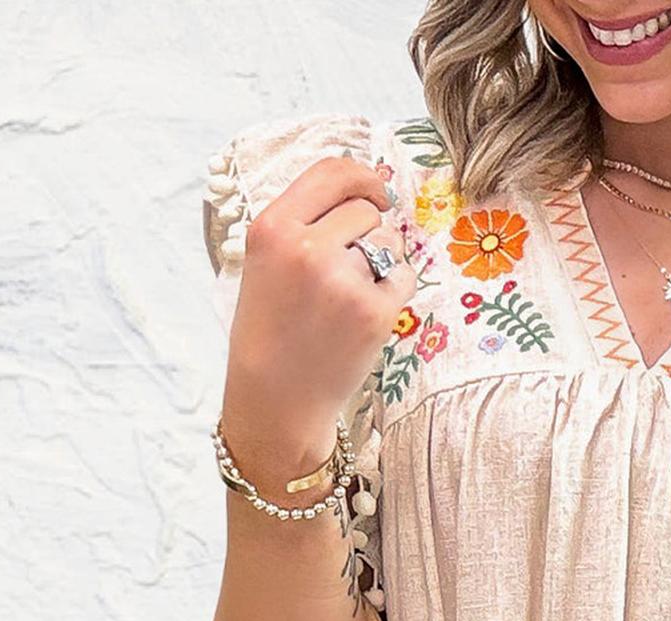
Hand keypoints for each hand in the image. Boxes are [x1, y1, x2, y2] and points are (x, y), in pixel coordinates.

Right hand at [221, 153, 417, 478]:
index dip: (362, 177)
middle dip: (366, 233)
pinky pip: (404, 277)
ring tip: (348, 298)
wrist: (276, 398)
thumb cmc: (271, 330)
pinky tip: (364, 316)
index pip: (332, 172)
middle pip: (365, 209)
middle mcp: (306, 248)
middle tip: (348, 270)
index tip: (375, 192)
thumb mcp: (266, 262)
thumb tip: (362, 190)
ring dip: (380, 263)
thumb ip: (304, 222)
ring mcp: (342, 280)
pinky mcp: (374, 311)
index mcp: (273, 228)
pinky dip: (393, 293)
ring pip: (387, 242)